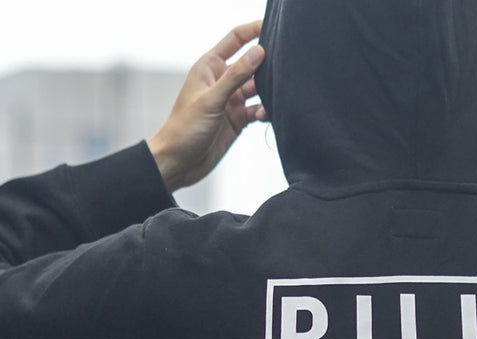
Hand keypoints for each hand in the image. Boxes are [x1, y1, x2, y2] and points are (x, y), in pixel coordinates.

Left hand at [148, 22, 266, 192]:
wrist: (179, 163)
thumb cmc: (185, 128)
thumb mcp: (212, 99)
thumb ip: (236, 76)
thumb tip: (259, 52)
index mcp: (210, 67)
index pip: (235, 39)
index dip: (253, 30)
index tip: (273, 26)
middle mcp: (222, 81)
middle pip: (251, 64)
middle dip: (267, 64)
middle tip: (287, 65)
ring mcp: (230, 101)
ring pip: (258, 89)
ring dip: (269, 92)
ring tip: (281, 94)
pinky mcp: (237, 120)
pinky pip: (257, 110)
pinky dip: (265, 112)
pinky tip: (268, 116)